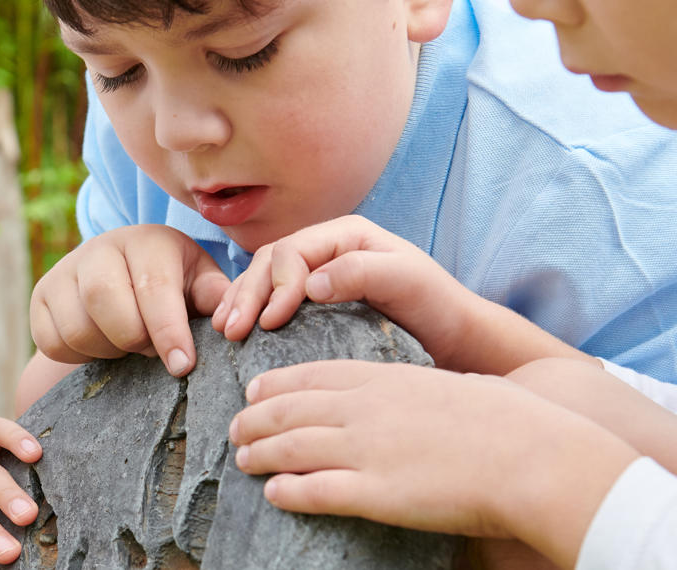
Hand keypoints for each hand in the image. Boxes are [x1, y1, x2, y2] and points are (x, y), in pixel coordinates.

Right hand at [30, 224, 231, 375]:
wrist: (122, 276)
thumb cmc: (172, 283)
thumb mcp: (200, 282)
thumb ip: (218, 298)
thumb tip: (233, 321)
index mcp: (147, 240)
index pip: (153, 286)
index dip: (169, 331)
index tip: (182, 365)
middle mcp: (100, 247)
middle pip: (105, 302)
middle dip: (133, 339)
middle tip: (151, 349)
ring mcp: (64, 270)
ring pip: (78, 328)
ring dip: (108, 350)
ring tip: (129, 343)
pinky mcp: (39, 296)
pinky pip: (53, 342)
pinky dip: (80, 355)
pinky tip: (102, 343)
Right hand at [214, 215, 470, 349]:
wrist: (452, 336)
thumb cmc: (435, 305)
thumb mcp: (408, 281)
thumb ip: (361, 273)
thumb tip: (310, 283)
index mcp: (346, 235)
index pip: (294, 250)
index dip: (277, 284)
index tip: (271, 322)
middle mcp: (327, 248)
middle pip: (271, 261)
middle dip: (247, 294)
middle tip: (231, 330)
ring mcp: (318, 273)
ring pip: (264, 278)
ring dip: (240, 302)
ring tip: (224, 331)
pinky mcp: (314, 302)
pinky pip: (272, 299)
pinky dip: (251, 312)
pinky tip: (237, 331)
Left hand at [226, 360, 637, 565]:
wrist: (533, 457)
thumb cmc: (513, 422)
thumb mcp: (459, 388)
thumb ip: (427, 391)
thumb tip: (427, 397)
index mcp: (388, 378)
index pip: (315, 375)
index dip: (277, 384)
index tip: (255, 389)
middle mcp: (367, 410)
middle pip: (291, 409)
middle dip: (256, 418)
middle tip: (236, 428)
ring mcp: (366, 450)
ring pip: (291, 447)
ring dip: (260, 453)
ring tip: (244, 459)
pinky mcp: (374, 493)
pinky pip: (315, 491)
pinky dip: (288, 491)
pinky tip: (274, 493)